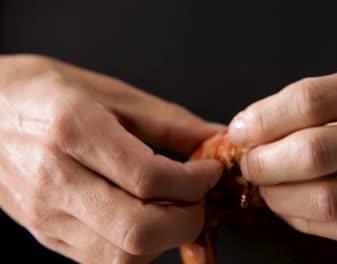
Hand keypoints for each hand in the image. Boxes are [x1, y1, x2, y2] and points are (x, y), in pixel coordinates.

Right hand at [0, 54, 222, 262]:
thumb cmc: (44, 92)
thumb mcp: (109, 92)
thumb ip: (168, 119)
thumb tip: (213, 137)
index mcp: (72, 130)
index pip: (148, 179)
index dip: (194, 182)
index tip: (209, 172)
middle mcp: (54, 179)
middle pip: (137, 231)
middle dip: (187, 221)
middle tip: (198, 198)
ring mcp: (45, 214)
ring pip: (121, 257)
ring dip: (162, 239)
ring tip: (172, 209)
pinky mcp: (44, 234)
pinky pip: (101, 261)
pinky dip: (136, 248)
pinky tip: (143, 218)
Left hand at [228, 59, 336, 248]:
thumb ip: (326, 101)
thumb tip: (259, 126)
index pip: (311, 100)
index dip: (264, 119)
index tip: (242, 130)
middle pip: (314, 152)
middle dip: (264, 162)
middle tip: (250, 163)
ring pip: (328, 200)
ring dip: (280, 197)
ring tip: (266, 187)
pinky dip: (303, 220)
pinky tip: (292, 208)